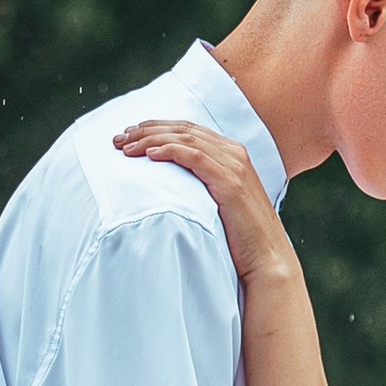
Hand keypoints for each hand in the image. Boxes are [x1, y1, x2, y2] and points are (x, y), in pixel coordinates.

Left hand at [114, 117, 294, 285]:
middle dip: (147, 130)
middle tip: (118, 139)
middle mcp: (234, 153)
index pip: (187, 129)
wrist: (266, 258)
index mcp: (232, 153)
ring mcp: (235, 166)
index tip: (129, 134)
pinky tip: (149, 156)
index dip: (155, 127)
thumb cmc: (239, 236)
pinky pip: (195, 157)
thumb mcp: (218, 202)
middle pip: (183, 129)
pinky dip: (170, 151)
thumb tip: (168, 182)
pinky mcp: (230, 183)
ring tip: (126, 148)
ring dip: (151, 140)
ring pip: (185, 139)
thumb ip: (201, 184)